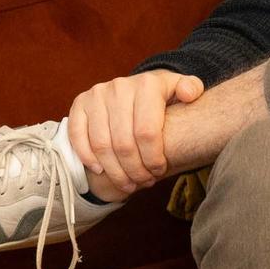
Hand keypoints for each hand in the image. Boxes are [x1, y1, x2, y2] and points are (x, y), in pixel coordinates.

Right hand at [67, 69, 203, 198]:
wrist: (136, 87)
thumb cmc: (161, 96)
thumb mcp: (179, 89)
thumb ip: (191, 88)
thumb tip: (189, 94)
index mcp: (147, 84)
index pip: (147, 132)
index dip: (153, 158)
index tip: (159, 171)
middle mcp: (119, 87)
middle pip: (124, 142)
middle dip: (135, 169)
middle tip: (143, 182)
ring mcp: (96, 95)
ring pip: (102, 144)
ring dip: (114, 170)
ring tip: (127, 183)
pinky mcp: (79, 104)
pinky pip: (78, 137)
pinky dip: (87, 157)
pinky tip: (101, 171)